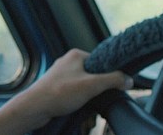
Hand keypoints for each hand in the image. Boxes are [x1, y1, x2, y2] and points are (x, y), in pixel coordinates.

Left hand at [17, 49, 131, 122]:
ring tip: (85, 105)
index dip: (108, 75)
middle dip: (97, 90)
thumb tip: (128, 80)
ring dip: (87, 98)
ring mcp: (61, 75)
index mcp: (76, 55)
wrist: (34, 107)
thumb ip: (113, 80)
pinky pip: (73, 94)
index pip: (101, 62)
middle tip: (96, 99)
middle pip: (93, 76)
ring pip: (83, 86)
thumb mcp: (92, 85)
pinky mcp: (55, 87)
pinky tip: (76, 108)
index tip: (112, 87)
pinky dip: (77, 102)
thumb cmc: (58, 93)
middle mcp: (67, 62)